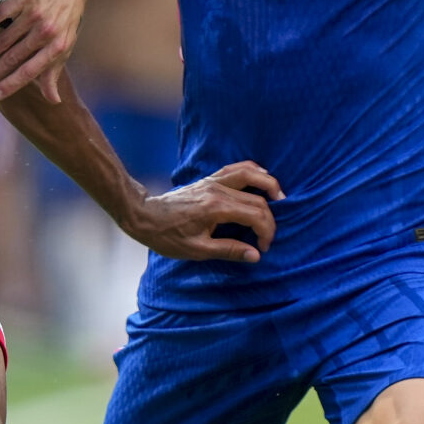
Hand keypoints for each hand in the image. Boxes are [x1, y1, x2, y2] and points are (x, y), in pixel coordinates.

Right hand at [0, 0, 86, 102]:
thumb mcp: (65, 45)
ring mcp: (34, 13)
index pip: (30, 71)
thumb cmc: (65, 18)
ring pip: (3, 40)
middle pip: (13, 58)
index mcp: (57, 46)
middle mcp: (46, 31)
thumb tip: (53, 100)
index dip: (11, 84)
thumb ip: (54, 72)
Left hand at [123, 161, 282, 262]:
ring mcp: (213, 181)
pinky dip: (253, 171)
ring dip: (269, 183)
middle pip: (258, 197)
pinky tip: (260, 180)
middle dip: (270, 217)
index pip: (255, 215)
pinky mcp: (209, 179)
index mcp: (216, 208)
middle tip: (269, 235)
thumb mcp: (197, 250)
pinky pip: (236, 168)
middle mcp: (218, 190)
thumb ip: (229, 250)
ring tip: (279, 198)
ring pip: (251, 172)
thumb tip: (256, 255)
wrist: (145, 216)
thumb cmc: (167, 236)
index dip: (266, 232)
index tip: (263, 247)